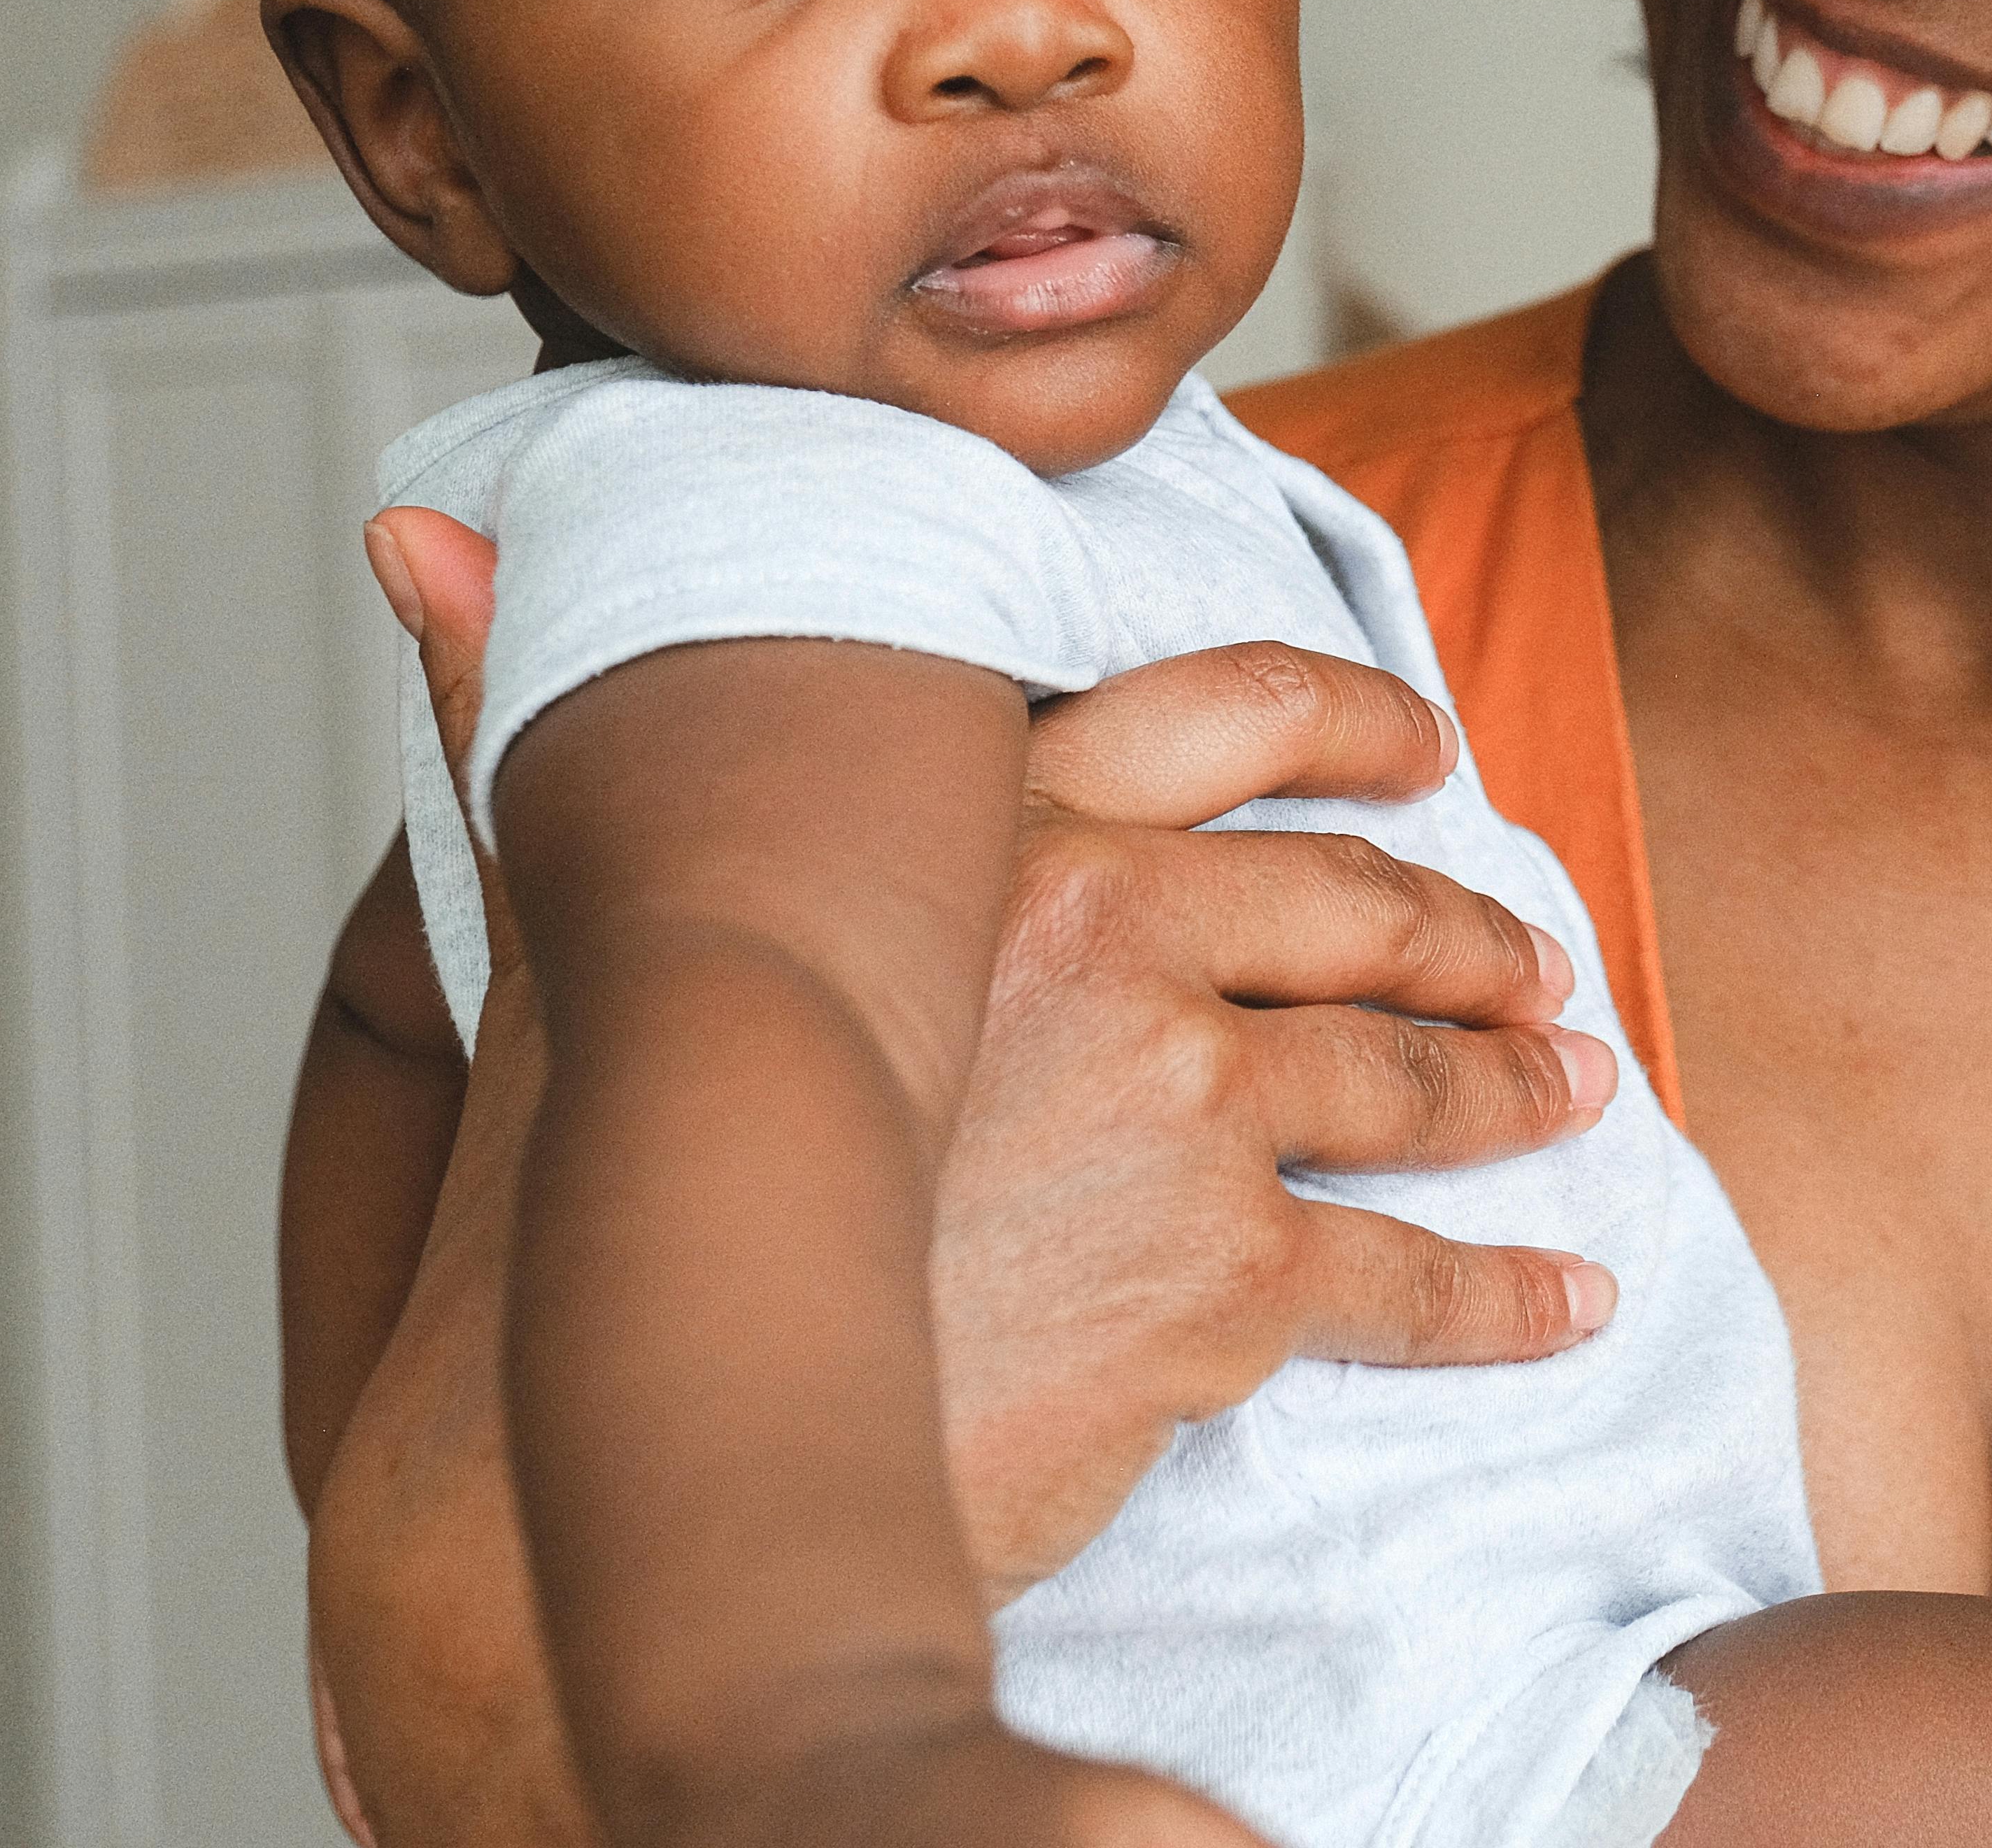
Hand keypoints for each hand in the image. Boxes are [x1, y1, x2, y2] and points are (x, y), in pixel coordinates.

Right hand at [310, 509, 1617, 1838]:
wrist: (644, 1452)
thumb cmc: (601, 1198)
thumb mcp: (576, 934)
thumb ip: (534, 721)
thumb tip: (425, 538)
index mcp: (981, 831)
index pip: (1217, 712)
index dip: (1345, 722)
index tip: (1422, 744)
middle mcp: (1102, 934)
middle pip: (1352, 902)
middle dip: (1468, 934)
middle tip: (1533, 960)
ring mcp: (1174, 1104)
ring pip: (1402, 1075)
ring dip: (1509, 1090)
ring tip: (1566, 1097)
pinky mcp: (1218, 1282)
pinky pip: (1407, 1276)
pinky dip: (1504, 1291)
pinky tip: (1563, 1293)